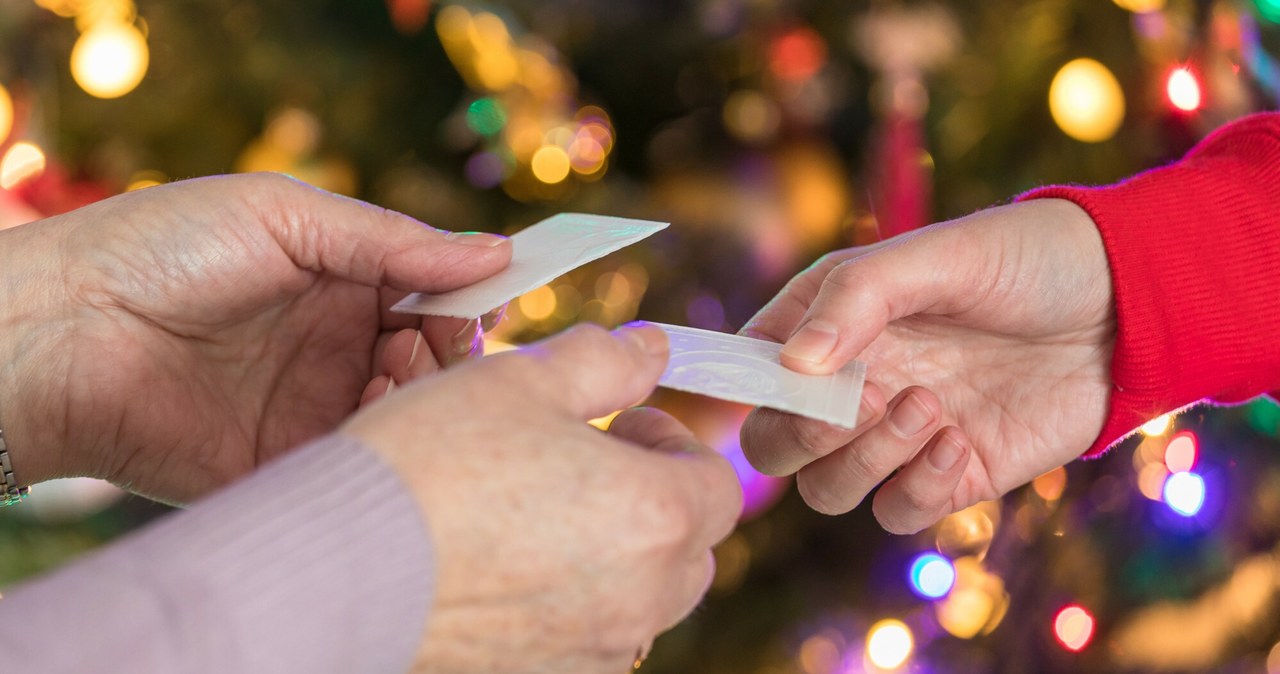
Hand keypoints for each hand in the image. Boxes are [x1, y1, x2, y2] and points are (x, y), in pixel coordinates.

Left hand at [0, 173, 510, 502]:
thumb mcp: (286, 216)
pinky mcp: (290, 462)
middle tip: (433, 343)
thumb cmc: (164, 249)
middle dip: (450, 351)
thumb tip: (498, 253)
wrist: (62, 333)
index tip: (493, 298)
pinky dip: (386, 444)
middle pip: (434, 357)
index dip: (467, 296)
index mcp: (340, 279)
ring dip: (423, 396)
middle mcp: (336, 343)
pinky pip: (363, 462)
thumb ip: (392, 241)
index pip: (433, 293)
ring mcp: (315, 405)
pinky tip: (371, 420)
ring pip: (410, 412)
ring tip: (393, 377)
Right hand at [345, 324, 741, 673]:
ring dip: (618, 551)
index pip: (717, 485)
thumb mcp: (522, 380)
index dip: (675, 443)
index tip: (624, 421)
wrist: (337, 566)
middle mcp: (639, 598)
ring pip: (642, 598)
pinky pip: (588, 636)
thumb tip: (653, 348)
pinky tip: (509, 561)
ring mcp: (591, 650)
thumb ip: (605, 361)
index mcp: (655, 517)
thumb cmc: (432, 462)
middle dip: (655, 497)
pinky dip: (573, 599)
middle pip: (690, 548)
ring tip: (543, 508)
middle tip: (587, 459)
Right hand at [739, 199, 1114, 532]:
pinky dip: (919, 490)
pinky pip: (900, 513)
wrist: (1125, 305)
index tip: (788, 381)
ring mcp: (896, 435)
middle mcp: (852, 383)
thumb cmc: (1023, 259)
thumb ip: (857, 300)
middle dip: (803, 435)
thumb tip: (794, 365)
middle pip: (774, 446)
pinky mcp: (949, 475)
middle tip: (862, 401)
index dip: (747, 387)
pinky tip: (961, 443)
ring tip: (931, 408)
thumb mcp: (935, 258)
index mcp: (828, 322)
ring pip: (829, 490)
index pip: (749, 369)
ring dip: (867, 461)